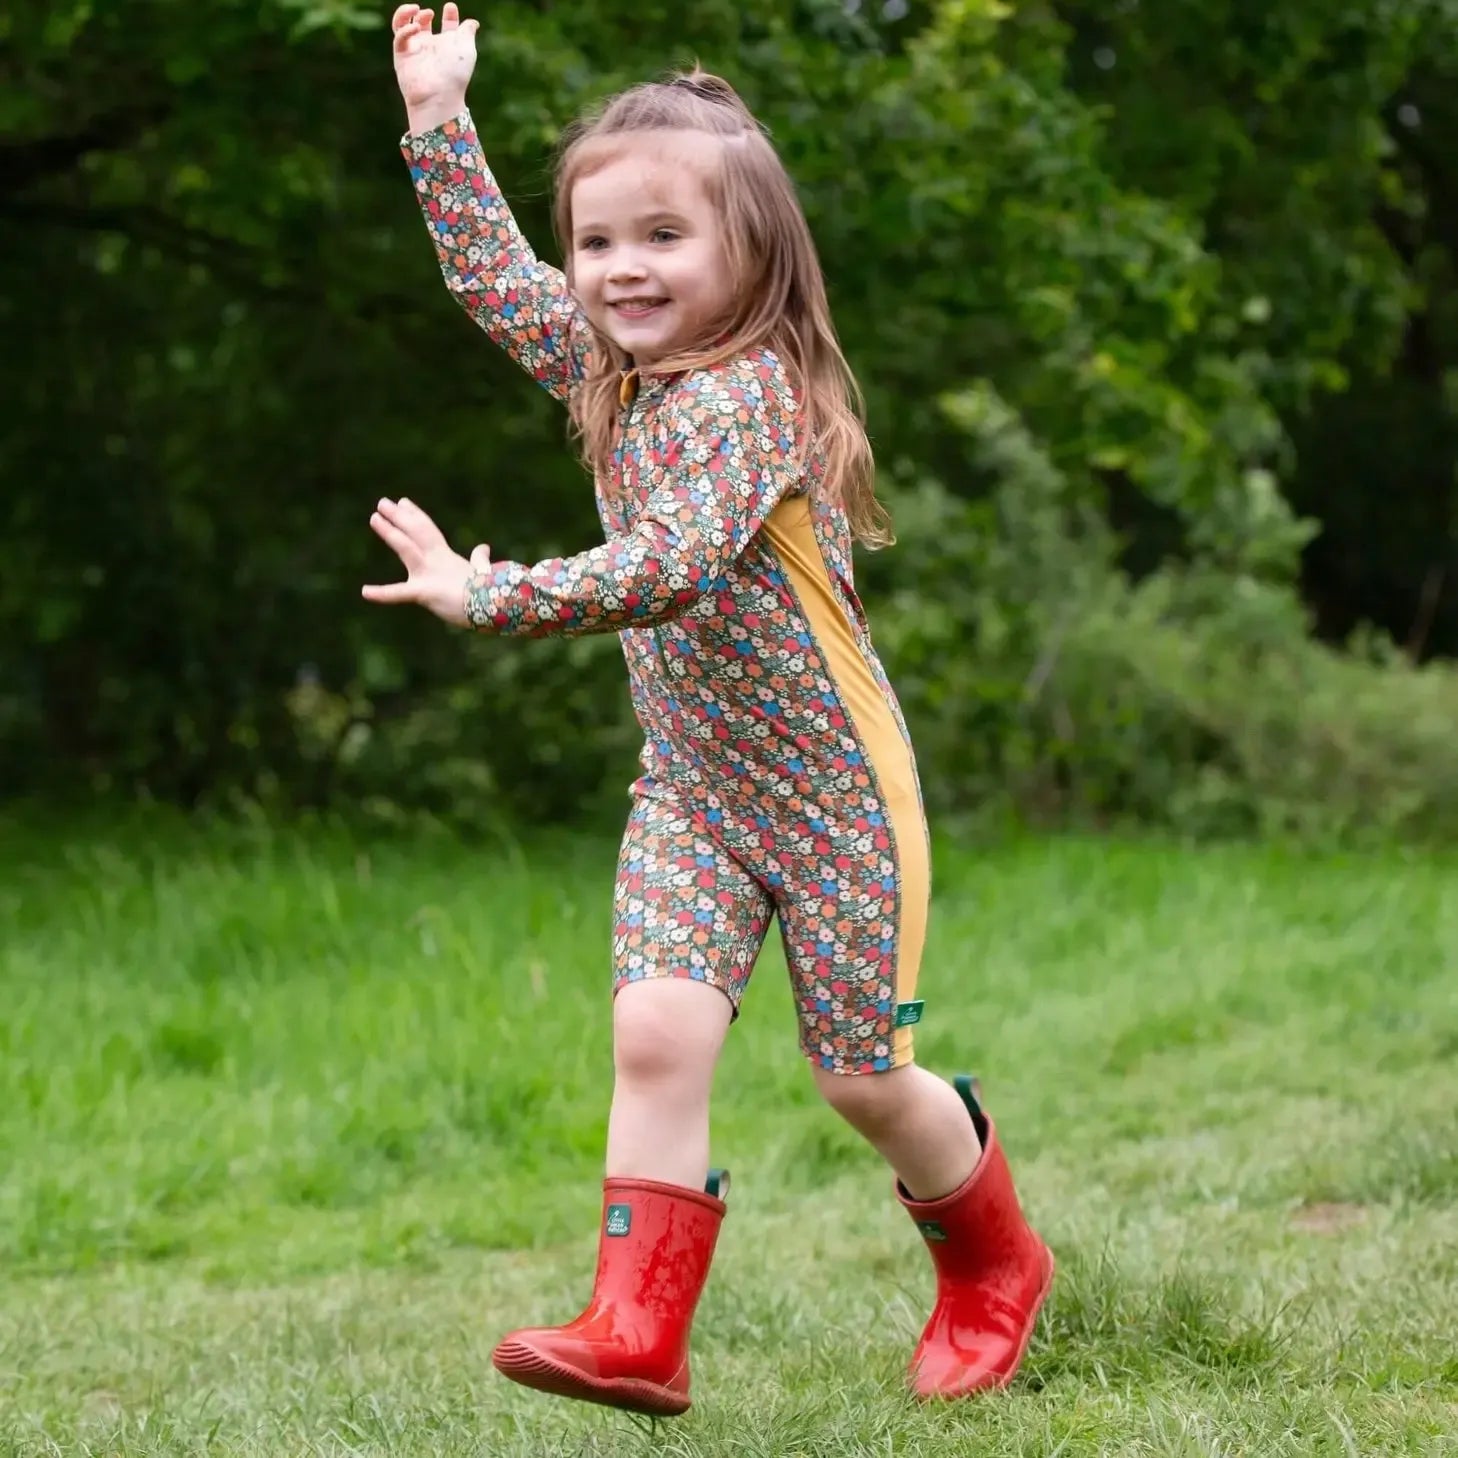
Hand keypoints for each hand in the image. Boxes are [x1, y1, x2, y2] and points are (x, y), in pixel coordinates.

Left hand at [362, 496, 490, 626]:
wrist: (495, 608)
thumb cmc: (491, 594)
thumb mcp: (483, 573)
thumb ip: (480, 560)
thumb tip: (484, 548)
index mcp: (447, 558)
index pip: (429, 531)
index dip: (415, 515)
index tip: (403, 501)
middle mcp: (437, 561)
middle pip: (416, 532)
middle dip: (399, 517)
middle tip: (382, 502)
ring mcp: (430, 574)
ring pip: (406, 548)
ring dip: (390, 532)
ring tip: (374, 517)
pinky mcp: (426, 592)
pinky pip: (400, 594)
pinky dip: (382, 594)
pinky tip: (364, 592)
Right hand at [392, 2, 477, 116]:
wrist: (439, 95)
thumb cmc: (455, 74)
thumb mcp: (466, 50)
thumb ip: (467, 32)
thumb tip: (472, 23)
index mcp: (448, 46)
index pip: (448, 26)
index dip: (450, 15)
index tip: (450, 7)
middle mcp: (431, 48)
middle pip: (424, 24)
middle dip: (425, 14)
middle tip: (431, 13)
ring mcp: (415, 51)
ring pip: (404, 25)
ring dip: (406, 13)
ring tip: (416, 8)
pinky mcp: (402, 56)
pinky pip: (399, 36)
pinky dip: (405, 28)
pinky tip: (415, 27)